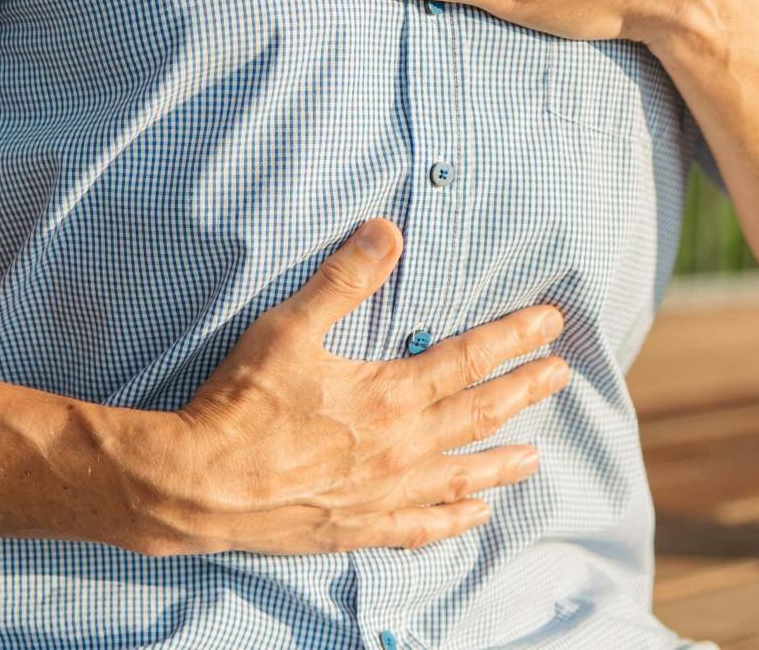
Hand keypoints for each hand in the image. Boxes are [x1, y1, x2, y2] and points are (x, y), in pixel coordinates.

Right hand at [136, 218, 569, 554]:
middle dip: (525, 390)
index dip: (515, 339)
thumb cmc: (240, 405)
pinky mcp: (359, 528)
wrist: (197, 487)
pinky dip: (454, 521)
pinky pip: (422, 527)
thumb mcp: (288, 328)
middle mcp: (401, 447)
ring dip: (503, 462)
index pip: (470, 359)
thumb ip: (343, 279)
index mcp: (390, 395)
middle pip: (480, 414)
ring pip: (463, 475)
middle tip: (561, 376)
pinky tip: (475, 517)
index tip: (551, 324)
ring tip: (535, 457)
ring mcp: (385, 493)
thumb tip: (387, 231)